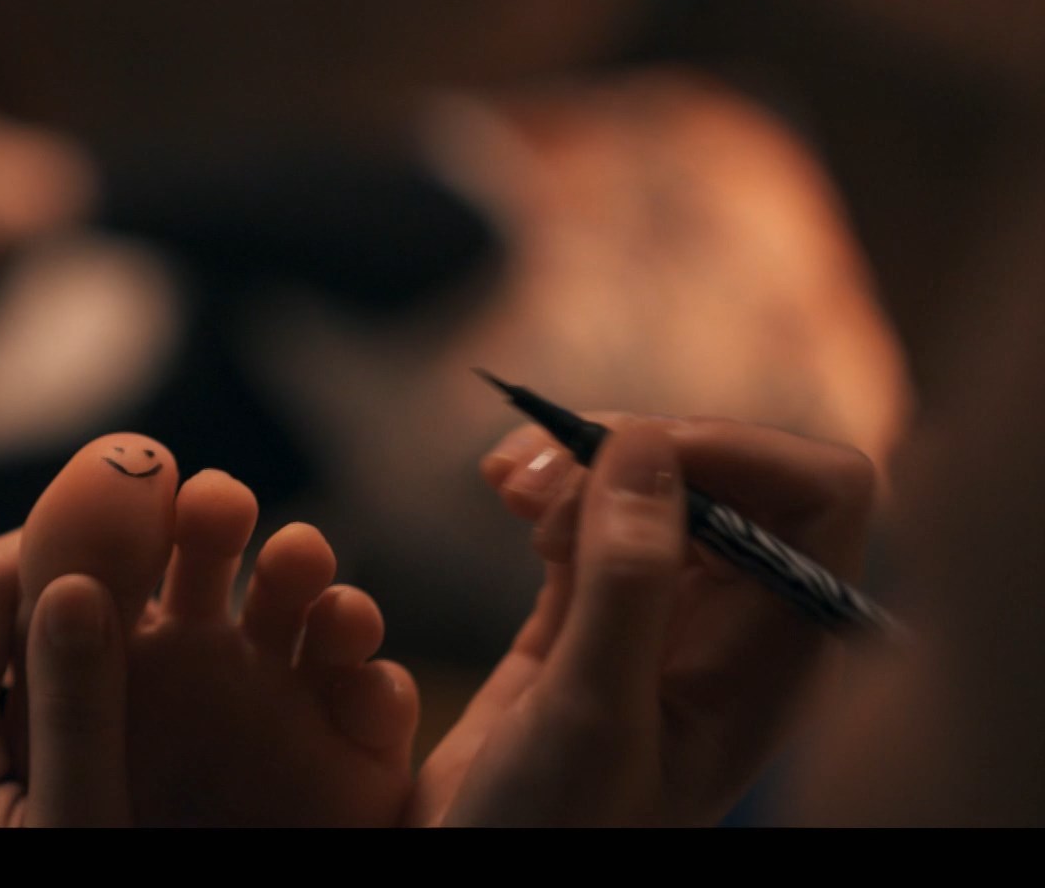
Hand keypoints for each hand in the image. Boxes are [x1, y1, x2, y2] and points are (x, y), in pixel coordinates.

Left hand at [0, 530, 131, 825]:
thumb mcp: (78, 825)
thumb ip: (73, 714)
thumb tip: (77, 585)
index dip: (61, 539)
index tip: (145, 526)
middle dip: (72, 587)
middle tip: (162, 585)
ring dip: (67, 642)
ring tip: (155, 648)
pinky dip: (56, 695)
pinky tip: (117, 719)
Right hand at [410, 416, 876, 826]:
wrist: (471, 877)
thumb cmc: (550, 831)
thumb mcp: (593, 711)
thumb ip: (629, 580)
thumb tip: (647, 443)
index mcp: (775, 657)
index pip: (817, 500)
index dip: (737, 453)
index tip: (631, 452)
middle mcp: (734, 628)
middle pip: (730, 476)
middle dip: (639, 449)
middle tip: (542, 478)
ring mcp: (662, 619)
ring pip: (654, 485)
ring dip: (582, 461)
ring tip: (509, 486)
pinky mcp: (589, 615)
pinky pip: (592, 517)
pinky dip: (549, 488)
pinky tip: (502, 496)